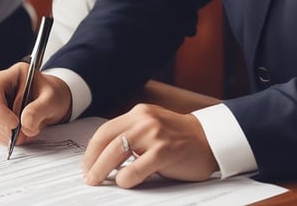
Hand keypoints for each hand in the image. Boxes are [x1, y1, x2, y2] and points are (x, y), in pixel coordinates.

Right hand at [0, 62, 71, 146]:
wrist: (56, 103)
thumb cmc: (54, 95)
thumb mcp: (52, 99)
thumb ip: (39, 110)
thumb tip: (25, 124)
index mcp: (14, 74)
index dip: (0, 109)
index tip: (15, 125)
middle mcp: (1, 87)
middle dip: (9, 127)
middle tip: (29, 132)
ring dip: (10, 134)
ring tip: (31, 130)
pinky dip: (10, 139)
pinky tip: (24, 133)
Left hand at [82, 103, 218, 187]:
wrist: (210, 139)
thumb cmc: (180, 138)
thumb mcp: (152, 129)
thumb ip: (132, 137)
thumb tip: (105, 158)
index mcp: (139, 113)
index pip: (106, 130)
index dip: (92, 149)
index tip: (86, 163)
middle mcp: (144, 120)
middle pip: (107, 140)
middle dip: (92, 161)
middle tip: (88, 176)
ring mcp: (155, 134)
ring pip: (116, 151)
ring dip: (102, 169)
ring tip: (97, 180)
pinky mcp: (165, 150)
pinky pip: (137, 167)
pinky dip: (126, 177)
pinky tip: (123, 183)